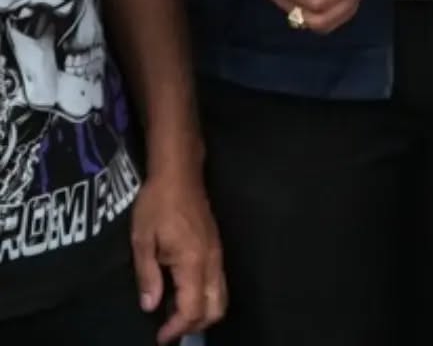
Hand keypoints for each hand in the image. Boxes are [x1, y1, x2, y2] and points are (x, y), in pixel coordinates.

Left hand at [130, 163, 225, 342]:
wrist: (179, 172)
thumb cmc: (157, 203)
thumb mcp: (142, 239)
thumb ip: (147, 275)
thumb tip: (151, 306)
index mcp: (193, 260)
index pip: (193, 308)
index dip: (177, 328)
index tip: (159, 337)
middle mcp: (212, 260)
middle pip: (217, 307)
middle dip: (195, 325)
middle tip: (169, 330)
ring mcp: (217, 253)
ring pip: (220, 295)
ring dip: (201, 312)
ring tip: (174, 315)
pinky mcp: (216, 247)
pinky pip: (217, 282)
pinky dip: (203, 297)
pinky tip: (181, 294)